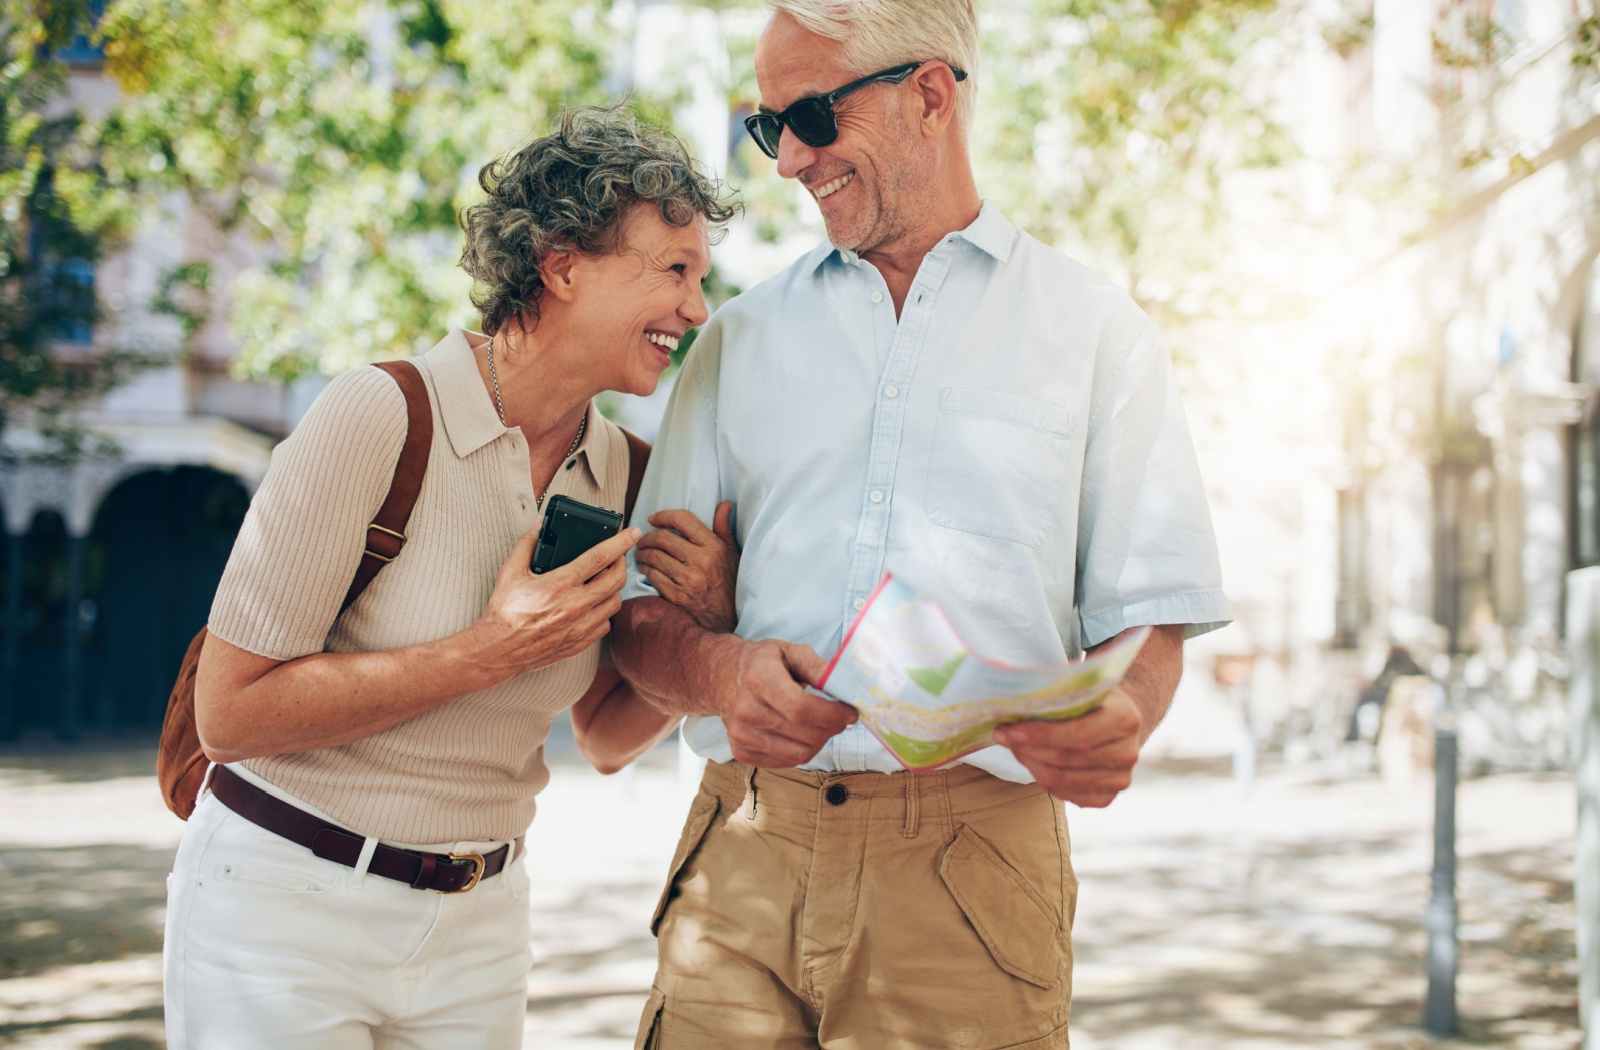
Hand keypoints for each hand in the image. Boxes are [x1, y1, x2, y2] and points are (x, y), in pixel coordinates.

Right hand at [472, 527, 640, 678]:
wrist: (499, 650)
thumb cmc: (504, 612)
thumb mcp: (510, 572)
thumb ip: (526, 544)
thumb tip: (539, 525)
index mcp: (560, 584)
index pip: (600, 557)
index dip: (621, 542)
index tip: (632, 533)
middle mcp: (575, 605)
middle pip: (617, 580)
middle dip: (622, 563)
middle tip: (616, 557)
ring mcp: (581, 626)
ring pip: (615, 602)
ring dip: (614, 589)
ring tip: (604, 581)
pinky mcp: (581, 642)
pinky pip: (605, 624)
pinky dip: (604, 612)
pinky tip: (593, 606)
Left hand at [637, 501, 739, 632]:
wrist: (728, 618)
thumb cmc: (729, 583)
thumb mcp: (732, 553)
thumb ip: (724, 527)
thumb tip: (724, 505)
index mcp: (713, 546)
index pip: (683, 519)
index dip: (663, 516)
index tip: (653, 519)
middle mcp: (701, 560)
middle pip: (663, 537)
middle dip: (648, 537)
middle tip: (643, 539)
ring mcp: (688, 579)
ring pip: (654, 557)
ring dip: (643, 553)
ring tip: (641, 553)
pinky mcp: (678, 595)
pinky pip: (653, 576)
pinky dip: (646, 570)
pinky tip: (646, 568)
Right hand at [711, 637, 856, 766]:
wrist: (722, 678)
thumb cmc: (761, 663)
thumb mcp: (790, 651)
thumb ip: (818, 667)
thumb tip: (845, 686)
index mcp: (758, 678)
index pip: (801, 709)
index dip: (832, 715)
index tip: (851, 712)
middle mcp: (745, 709)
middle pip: (804, 735)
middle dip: (832, 729)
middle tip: (841, 718)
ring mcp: (740, 734)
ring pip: (799, 754)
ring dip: (820, 741)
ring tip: (823, 725)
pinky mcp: (740, 752)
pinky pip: (786, 762)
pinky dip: (802, 750)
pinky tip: (803, 733)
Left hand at [991, 690, 1143, 807]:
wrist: (1118, 723)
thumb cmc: (1092, 701)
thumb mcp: (1081, 689)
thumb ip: (1054, 698)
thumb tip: (1010, 706)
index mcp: (1125, 719)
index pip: (1078, 734)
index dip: (1040, 734)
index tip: (1009, 728)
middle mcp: (1128, 753)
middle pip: (1064, 759)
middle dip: (1027, 748)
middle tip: (1002, 736)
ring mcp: (1120, 780)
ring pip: (1059, 780)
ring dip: (1029, 763)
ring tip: (1014, 747)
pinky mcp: (1107, 798)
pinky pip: (1063, 795)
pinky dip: (1041, 778)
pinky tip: (1032, 761)